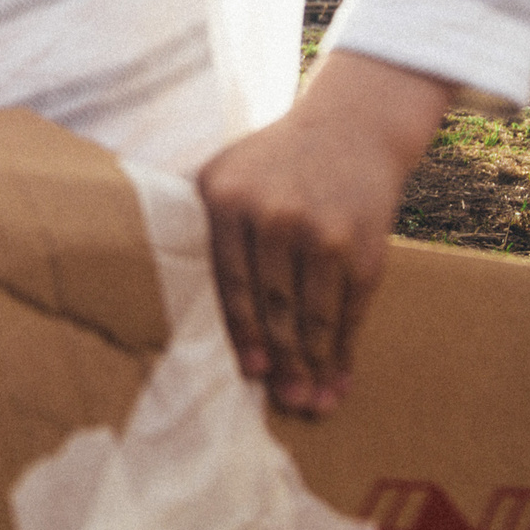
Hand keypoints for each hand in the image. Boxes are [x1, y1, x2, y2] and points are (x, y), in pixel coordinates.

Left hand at [195, 52, 450, 417]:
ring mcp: (324, 232)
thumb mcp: (226, 174)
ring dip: (314, 366)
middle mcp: (276, 216)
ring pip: (315, 316)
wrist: (350, 127)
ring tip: (311, 402)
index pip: (228, 281)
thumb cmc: (275, 162)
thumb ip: (203, 225)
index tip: (248, 371)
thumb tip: (164, 299)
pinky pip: (351, 311)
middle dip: (280, 361)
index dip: (240, 332)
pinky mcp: (365, 247)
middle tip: (283, 401)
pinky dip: (345, 349)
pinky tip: (340, 377)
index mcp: (228, 198)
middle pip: (274, 306)